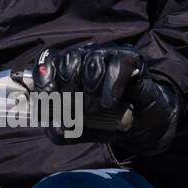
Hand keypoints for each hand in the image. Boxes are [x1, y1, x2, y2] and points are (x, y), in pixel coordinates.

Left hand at [32, 43, 179, 154]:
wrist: (143, 127)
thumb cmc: (108, 122)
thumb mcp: (81, 131)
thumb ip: (62, 130)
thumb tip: (52, 128)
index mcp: (70, 70)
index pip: (50, 61)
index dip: (45, 77)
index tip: (46, 96)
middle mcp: (87, 58)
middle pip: (68, 60)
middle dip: (68, 87)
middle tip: (75, 108)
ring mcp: (110, 56)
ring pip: (91, 61)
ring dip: (89, 89)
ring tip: (94, 109)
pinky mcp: (132, 60)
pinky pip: (117, 65)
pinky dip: (110, 86)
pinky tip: (109, 103)